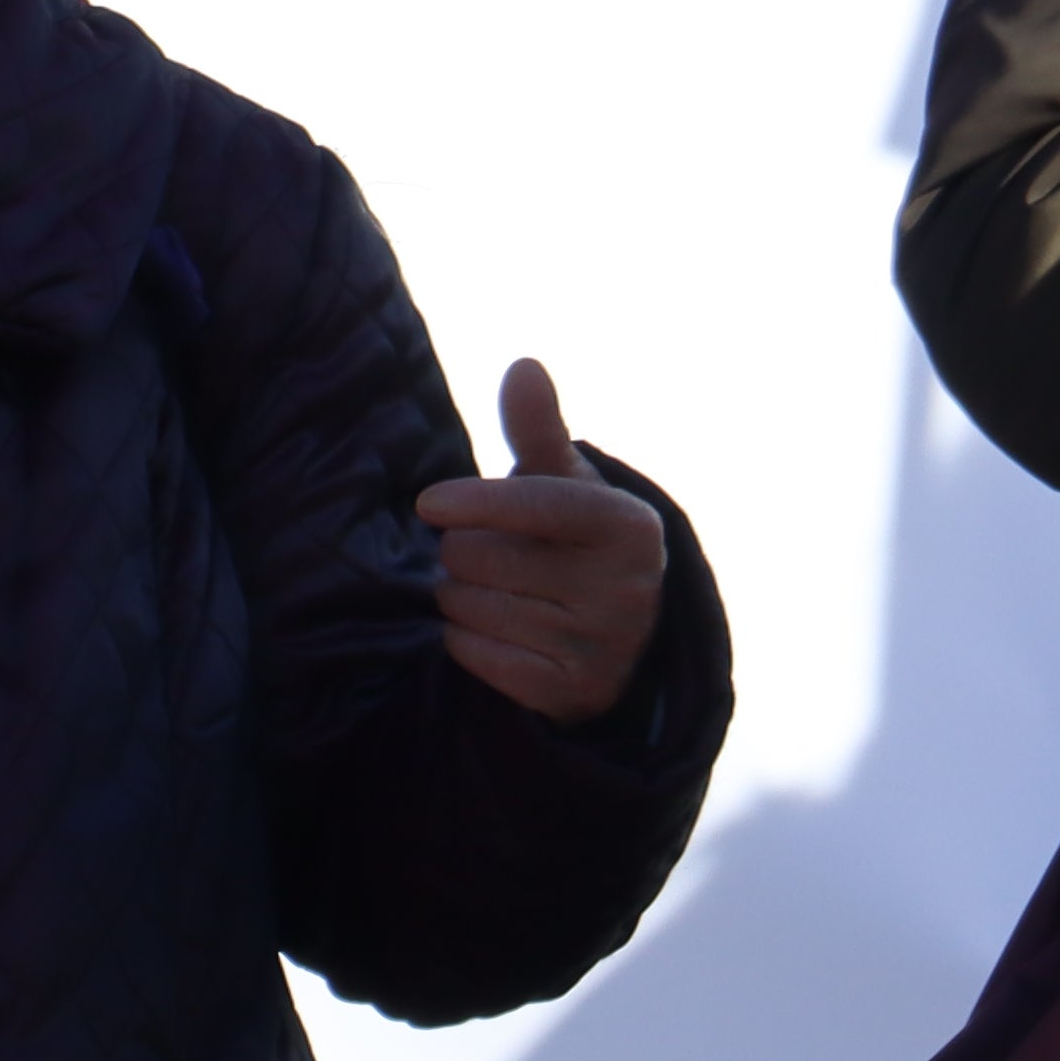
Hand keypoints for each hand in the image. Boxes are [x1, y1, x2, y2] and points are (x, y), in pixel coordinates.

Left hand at [412, 357, 664, 725]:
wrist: (614, 636)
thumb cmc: (570, 539)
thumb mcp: (564, 482)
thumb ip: (538, 428)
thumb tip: (523, 366)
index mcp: (631, 528)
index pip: (541, 506)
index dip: (478, 501)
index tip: (428, 503)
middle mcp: (627, 590)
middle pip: (483, 557)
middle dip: (462, 549)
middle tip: (485, 552)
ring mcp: (602, 647)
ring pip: (470, 606)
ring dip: (459, 594)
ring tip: (493, 589)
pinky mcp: (571, 693)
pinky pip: (473, 654)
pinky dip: (464, 639)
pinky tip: (491, 629)